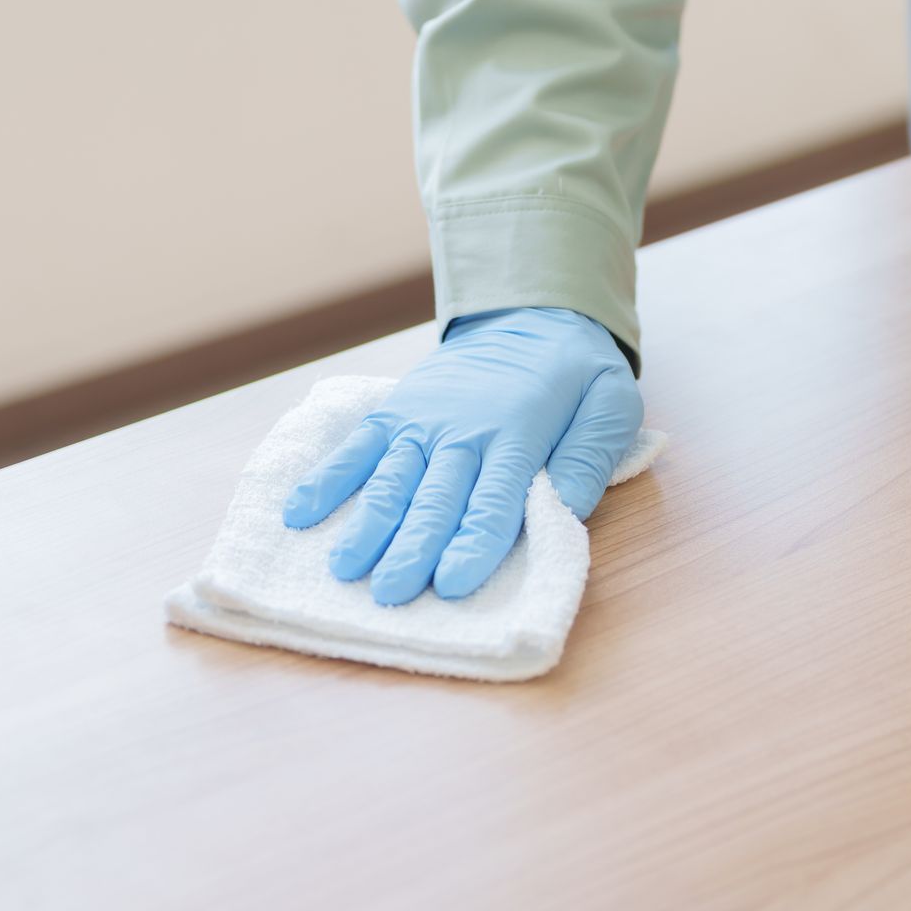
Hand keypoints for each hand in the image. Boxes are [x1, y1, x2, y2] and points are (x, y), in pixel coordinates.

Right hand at [282, 307, 642, 604]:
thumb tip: (566, 507)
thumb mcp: (610, 404)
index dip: (474, 542)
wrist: (531, 316)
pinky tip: (300, 513)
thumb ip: (590, 455)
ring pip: (391, 479)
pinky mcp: (395, 413)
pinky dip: (327, 479)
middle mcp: (463, 432)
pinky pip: (358, 448)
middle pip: (435, 498)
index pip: (495, 499)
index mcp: (519, 435)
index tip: (453, 583)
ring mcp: (422, 422)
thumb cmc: (575, 376)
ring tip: (344, 568)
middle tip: (392, 594)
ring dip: (367, 524)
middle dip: (413, 547)